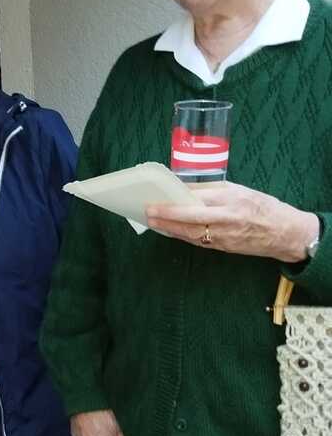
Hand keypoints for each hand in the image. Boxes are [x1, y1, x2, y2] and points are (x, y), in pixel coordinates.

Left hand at [146, 182, 319, 262]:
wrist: (287, 233)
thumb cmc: (263, 207)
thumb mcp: (240, 190)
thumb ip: (211, 189)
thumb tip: (182, 187)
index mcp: (232, 200)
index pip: (197, 200)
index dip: (174, 202)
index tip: (157, 199)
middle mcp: (227, 219)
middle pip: (190, 219)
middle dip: (167, 216)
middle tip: (148, 213)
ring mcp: (225, 236)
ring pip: (191, 233)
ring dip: (169, 228)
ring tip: (152, 221)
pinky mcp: (223, 248)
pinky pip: (198, 241)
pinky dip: (182, 235)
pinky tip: (169, 230)